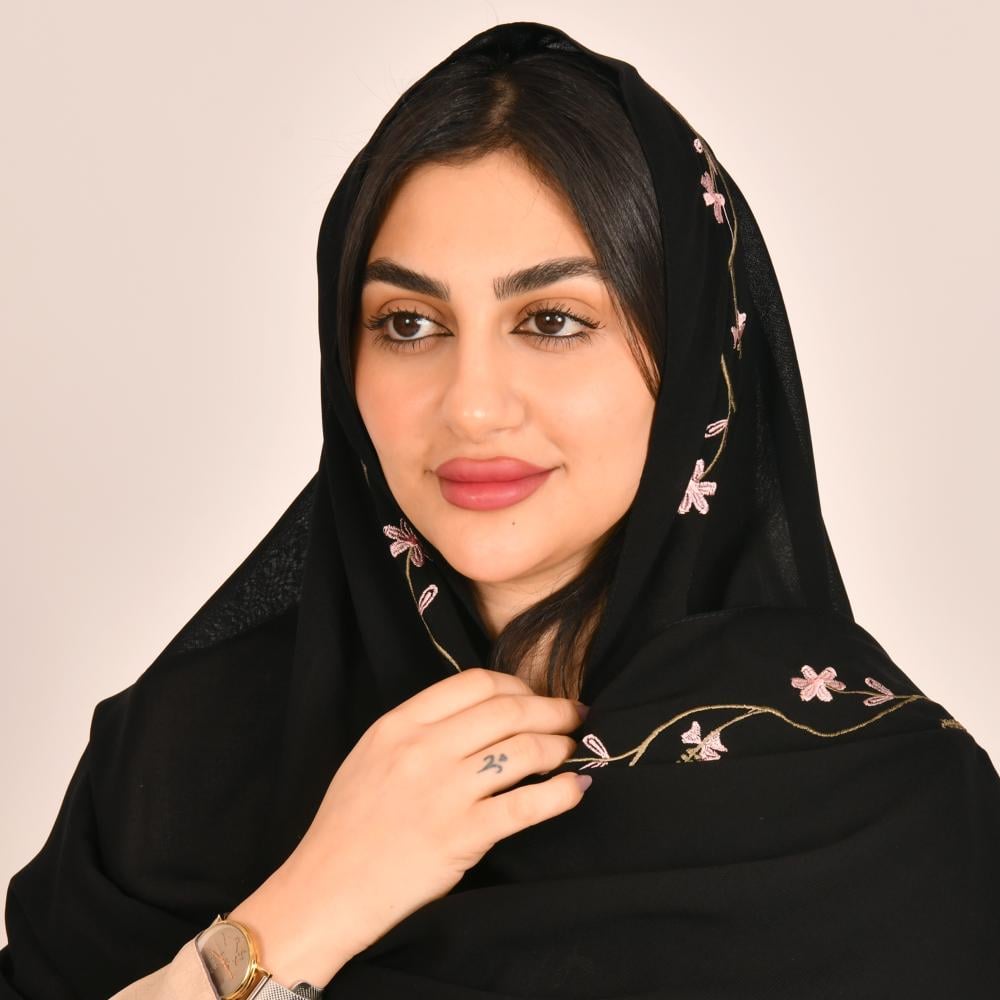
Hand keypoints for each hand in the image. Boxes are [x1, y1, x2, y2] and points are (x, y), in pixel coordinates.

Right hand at [230, 667, 589, 984]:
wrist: (325, 889)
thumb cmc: (348, 824)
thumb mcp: (372, 755)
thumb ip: (420, 729)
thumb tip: (482, 714)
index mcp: (399, 724)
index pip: (475, 683)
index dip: (518, 685)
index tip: (535, 697)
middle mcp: (423, 750)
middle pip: (508, 710)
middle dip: (551, 710)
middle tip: (573, 716)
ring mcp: (444, 792)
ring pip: (523, 750)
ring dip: (559, 747)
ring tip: (570, 751)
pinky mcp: (463, 836)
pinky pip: (527, 805)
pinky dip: (561, 793)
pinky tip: (575, 789)